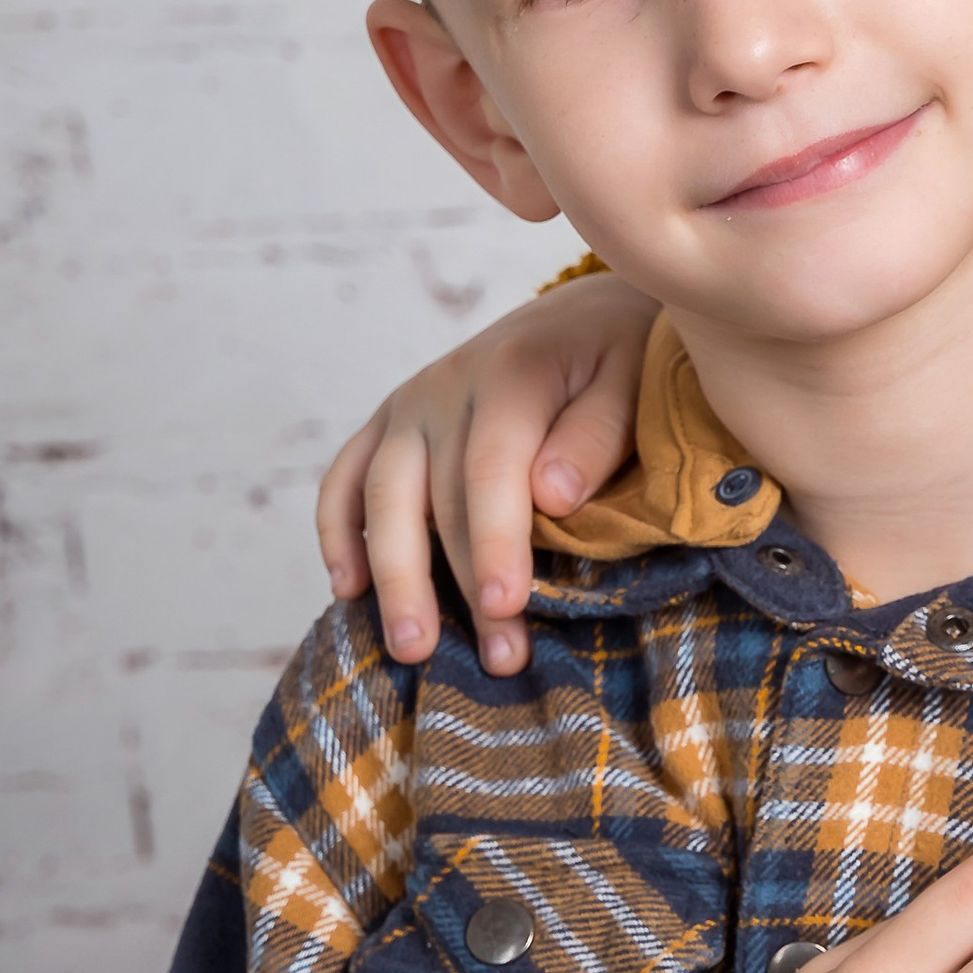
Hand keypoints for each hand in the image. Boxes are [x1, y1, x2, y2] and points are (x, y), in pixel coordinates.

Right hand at [316, 273, 657, 677]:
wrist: (582, 315)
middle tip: (493, 658)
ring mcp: (408, 407)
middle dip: (459, 584)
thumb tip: (551, 494)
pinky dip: (338, 533)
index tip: (507, 606)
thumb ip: (597, 434)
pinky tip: (347, 590)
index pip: (492, 469)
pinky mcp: (389, 425)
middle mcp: (445, 386)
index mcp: (511, 372)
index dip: (496, 541)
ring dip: (393, 576)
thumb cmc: (620, 360)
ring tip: (412, 649)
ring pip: (381, 495)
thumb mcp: (634, 381)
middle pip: (436, 496)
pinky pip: (344, 479)